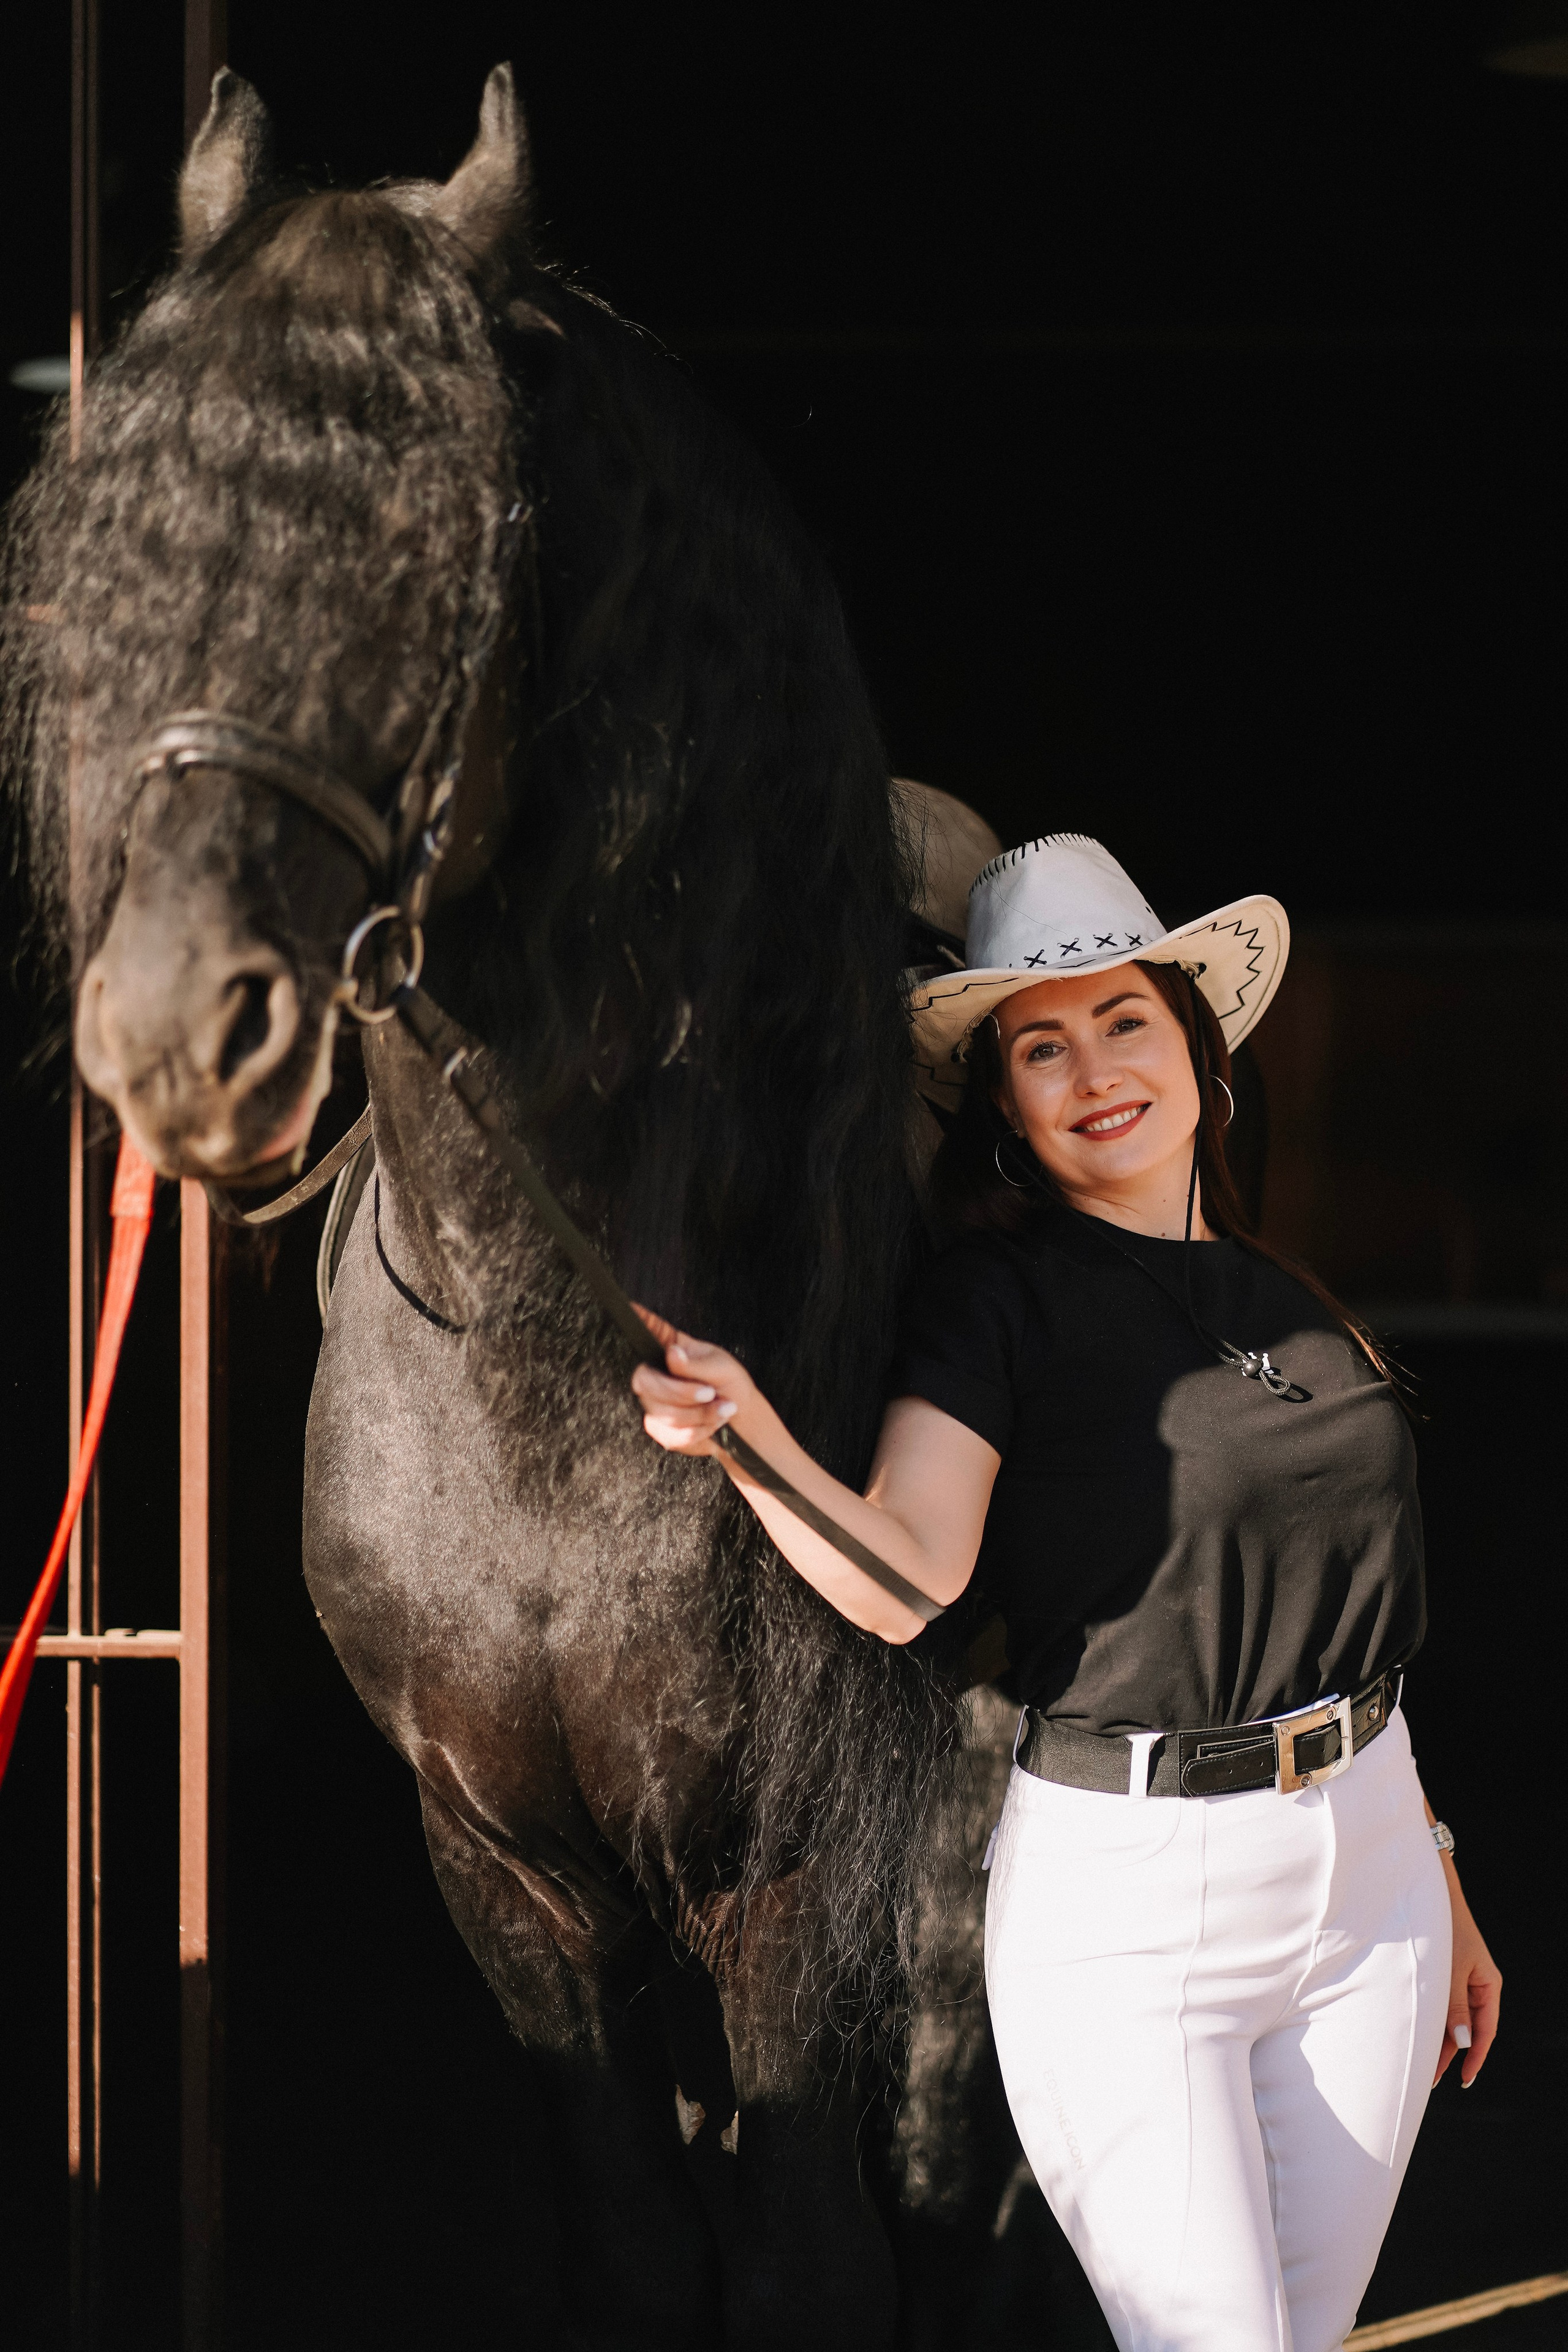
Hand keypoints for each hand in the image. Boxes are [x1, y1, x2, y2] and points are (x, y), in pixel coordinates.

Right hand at [630, 1305, 757, 1456]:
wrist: (738, 1416)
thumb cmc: (729, 1382)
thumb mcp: (721, 1367)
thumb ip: (696, 1364)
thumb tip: (672, 1355)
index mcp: (670, 1348)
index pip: (648, 1329)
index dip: (637, 1319)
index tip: (631, 1306)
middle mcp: (655, 1372)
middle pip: (645, 1381)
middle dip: (682, 1393)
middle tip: (711, 1393)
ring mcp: (653, 1402)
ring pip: (661, 1413)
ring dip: (698, 1415)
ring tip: (723, 1408)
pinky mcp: (659, 1428)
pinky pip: (669, 1434)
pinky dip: (697, 1432)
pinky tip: (713, 1423)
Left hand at [1434, 1869, 1500, 2089]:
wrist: (1432, 1896)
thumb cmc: (1444, 1931)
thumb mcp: (1451, 1972)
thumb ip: (1455, 2007)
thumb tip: (1463, 2043)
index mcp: (1488, 1986)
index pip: (1485, 2031)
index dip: (1475, 2057)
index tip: (1464, 2079)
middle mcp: (1477, 1986)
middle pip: (1467, 2029)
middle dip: (1451, 2055)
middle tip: (1432, 2079)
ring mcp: (1462, 1981)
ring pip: (1454, 2020)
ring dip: (1440, 2041)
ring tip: (1423, 2066)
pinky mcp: (1446, 1976)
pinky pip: (1444, 2006)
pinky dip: (1435, 2022)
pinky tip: (1421, 2038)